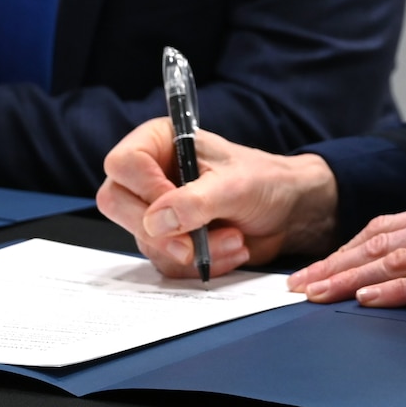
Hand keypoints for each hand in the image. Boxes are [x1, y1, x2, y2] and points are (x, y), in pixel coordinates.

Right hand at [97, 118, 338, 279]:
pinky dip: (199, 265)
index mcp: (160, 142)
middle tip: (195, 242)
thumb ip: (195, 200)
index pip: (123, 164)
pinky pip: (164, 262)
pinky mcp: (168, 241)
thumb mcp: (234, 186)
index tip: (177, 208)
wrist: (288, 212)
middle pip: (117, 204)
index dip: (145, 190)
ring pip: (144, 240)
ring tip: (233, 239)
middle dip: (163, 231)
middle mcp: (150, 174)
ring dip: (192, 250)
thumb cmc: (264, 182)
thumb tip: (154, 221)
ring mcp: (155, 211)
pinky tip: (229, 251)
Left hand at [288, 197, 405, 307]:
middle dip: (335, 265)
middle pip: (382, 242)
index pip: (386, 226)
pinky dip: (399, 292)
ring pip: (400, 260)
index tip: (314, 268)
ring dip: (353, 279)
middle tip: (298, 285)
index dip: (345, 248)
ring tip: (318, 295)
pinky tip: (372, 301)